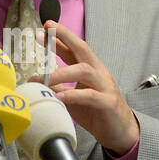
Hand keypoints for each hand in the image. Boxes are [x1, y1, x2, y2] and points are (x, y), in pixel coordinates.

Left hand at [37, 21, 139, 154]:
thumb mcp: (74, 97)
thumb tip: (37, 82)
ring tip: (44, 80)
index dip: (60, 37)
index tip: (45, 27)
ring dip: (61, 73)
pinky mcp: (108, 103)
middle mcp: (99, 73)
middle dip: (65, 37)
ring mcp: (105, 86)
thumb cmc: (97, 112)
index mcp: (91, 69)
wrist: (120, 132)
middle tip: (48, 30)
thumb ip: (60, 87)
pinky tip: (59, 98)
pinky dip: (73, 95)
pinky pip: (90, 95)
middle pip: (83, 48)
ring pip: (84, 70)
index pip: (74, 49)